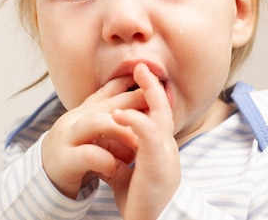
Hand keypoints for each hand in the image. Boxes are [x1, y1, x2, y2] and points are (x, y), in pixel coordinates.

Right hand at [41, 77, 144, 198]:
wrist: (45, 175)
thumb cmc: (76, 147)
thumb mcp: (93, 126)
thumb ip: (112, 111)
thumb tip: (140, 90)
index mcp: (86, 110)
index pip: (111, 90)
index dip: (133, 84)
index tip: (154, 80)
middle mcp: (77, 118)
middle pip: (107, 103)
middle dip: (132, 102)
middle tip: (155, 107)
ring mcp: (69, 137)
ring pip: (95, 123)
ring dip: (120, 130)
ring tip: (138, 142)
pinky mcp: (65, 159)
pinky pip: (87, 155)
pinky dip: (104, 159)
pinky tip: (116, 167)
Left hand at [103, 63, 180, 219]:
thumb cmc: (142, 202)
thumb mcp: (126, 176)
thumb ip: (118, 159)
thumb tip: (102, 151)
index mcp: (157, 148)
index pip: (155, 115)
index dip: (147, 96)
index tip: (136, 79)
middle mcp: (165, 146)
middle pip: (162, 107)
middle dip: (152, 85)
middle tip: (140, 66)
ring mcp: (165, 153)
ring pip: (160, 114)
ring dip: (149, 92)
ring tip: (138, 74)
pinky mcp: (159, 162)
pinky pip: (150, 134)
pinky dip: (135, 120)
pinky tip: (120, 113)